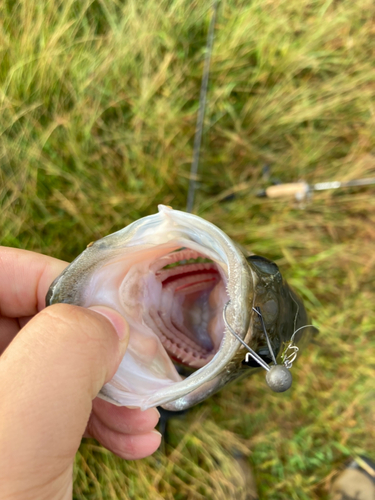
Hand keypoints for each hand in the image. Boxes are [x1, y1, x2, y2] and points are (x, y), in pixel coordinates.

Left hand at [0, 247, 160, 499]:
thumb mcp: (19, 433)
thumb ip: (64, 349)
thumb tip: (105, 321)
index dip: (52, 281)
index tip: (107, 312)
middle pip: (22, 320)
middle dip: (88, 345)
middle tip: (134, 374)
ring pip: (40, 366)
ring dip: (97, 386)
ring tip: (141, 420)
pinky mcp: (2, 441)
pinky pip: (42, 407)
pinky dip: (87, 417)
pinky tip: (127, 440)